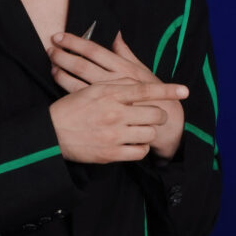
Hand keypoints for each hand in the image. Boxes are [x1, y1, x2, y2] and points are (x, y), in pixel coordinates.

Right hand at [50, 79, 187, 163]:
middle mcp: (114, 113)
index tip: (185, 90)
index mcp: (110, 94)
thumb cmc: (72, 109)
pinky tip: (134, 143)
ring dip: (149, 132)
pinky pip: (140, 151)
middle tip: (153, 117)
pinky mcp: (111, 153)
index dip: (167, 90)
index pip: (145, 89)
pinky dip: (141, 148)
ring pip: (150, 133)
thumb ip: (118, 85)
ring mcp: (114, 134)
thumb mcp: (92, 90)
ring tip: (141, 130)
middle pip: (154, 114)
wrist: (50, 133)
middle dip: (158, 115)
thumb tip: (138, 82)